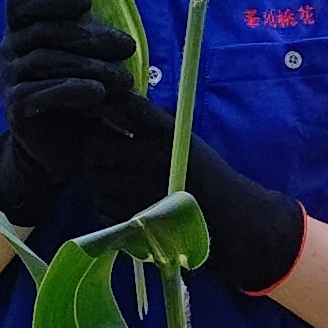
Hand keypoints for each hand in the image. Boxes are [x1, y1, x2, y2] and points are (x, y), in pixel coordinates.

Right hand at [0, 0, 142, 229]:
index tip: (86, 2)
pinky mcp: (14, 108)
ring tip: (125, 79)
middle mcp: (9, 49)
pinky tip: (97, 94)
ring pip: (45, 61)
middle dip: (89, 37)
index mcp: (23, 27)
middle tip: (128, 46)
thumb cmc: (83, 83)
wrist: (68, 143)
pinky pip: (38, 93)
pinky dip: (70, 91)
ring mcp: (7, 79)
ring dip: (89, 67)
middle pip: (42, 31)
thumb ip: (110, 5)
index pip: (21, 0)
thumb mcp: (98, 44)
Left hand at [66, 79, 310, 295]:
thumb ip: (151, 127)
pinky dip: (110, 208)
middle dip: (96, 151)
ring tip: (124, 184)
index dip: (106, 106)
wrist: (233, 221)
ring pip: (94, 179)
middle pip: (94, 145)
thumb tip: (112, 110)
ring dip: (102, 182)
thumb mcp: (185, 141)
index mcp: (165, 132)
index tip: (104, 113)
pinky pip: (102, 208)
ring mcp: (137, 189)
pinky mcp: (132, 218)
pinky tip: (130, 206)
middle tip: (108, 156)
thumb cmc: (209, 177)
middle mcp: (148, 156)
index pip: (121, 105)